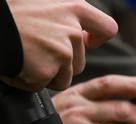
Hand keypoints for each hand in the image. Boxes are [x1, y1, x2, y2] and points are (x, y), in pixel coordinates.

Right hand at [1, 0, 117, 91]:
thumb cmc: (9, 8)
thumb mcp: (44, 1)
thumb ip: (66, 15)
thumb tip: (86, 36)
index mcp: (74, 8)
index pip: (107, 28)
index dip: (98, 39)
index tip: (89, 42)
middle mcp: (72, 30)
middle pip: (79, 62)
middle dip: (60, 64)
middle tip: (33, 50)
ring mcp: (61, 51)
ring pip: (63, 77)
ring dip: (44, 74)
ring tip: (23, 55)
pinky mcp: (46, 70)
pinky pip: (41, 85)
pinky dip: (26, 80)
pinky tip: (14, 64)